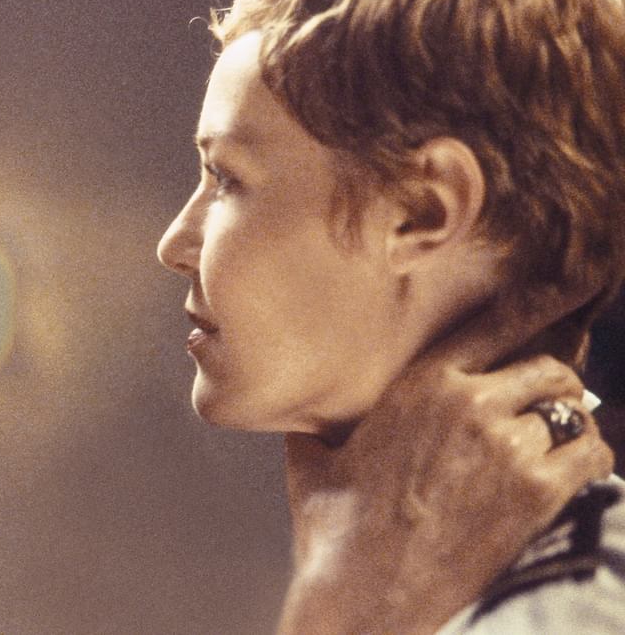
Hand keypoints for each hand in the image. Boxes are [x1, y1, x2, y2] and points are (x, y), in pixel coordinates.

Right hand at [278, 299, 614, 634]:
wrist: (364, 590)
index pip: (494, 326)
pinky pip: (591, 454)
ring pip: (571, 412)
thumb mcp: (310, 462)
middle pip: (546, 370)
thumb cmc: (335, 530)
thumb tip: (302, 419)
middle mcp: (469, 403)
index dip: (531, 313)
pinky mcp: (537, 491)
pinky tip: (577, 471)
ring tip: (562, 442)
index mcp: (418, 384)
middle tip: (551, 402)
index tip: (554, 303)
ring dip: (569, 426)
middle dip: (554, 385)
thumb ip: (316, 428)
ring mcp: (507, 446)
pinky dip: (591, 458)